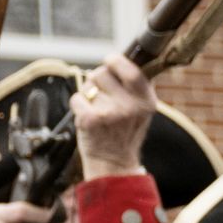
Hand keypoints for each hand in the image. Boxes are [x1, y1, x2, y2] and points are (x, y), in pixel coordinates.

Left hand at [72, 51, 153, 179]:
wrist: (113, 163)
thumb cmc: (124, 132)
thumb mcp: (141, 109)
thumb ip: (136, 86)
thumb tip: (120, 58)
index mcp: (146, 100)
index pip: (131, 70)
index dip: (116, 61)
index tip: (110, 60)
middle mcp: (130, 106)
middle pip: (102, 73)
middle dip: (97, 80)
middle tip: (101, 95)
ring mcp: (110, 113)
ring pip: (88, 86)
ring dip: (88, 94)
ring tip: (97, 110)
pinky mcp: (90, 120)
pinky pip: (77, 98)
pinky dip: (78, 106)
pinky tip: (87, 118)